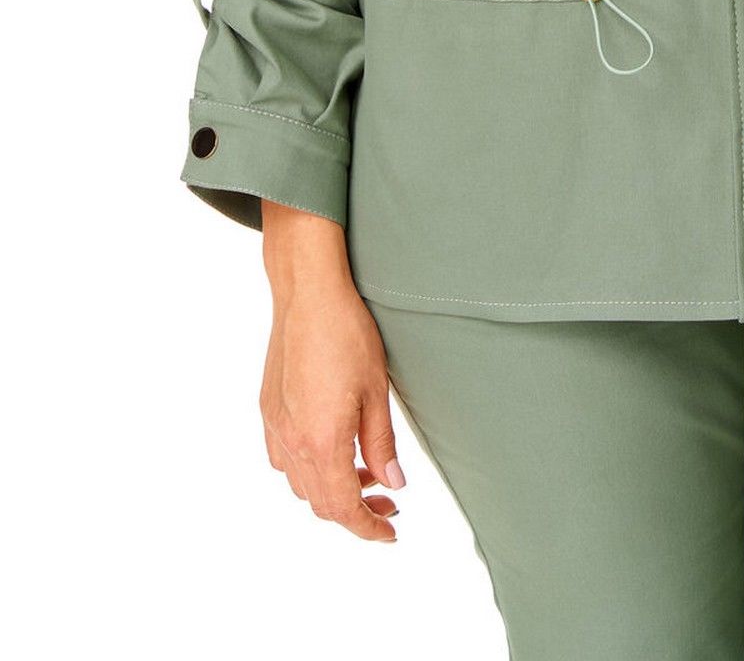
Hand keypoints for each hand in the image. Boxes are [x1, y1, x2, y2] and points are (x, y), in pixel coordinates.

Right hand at [260, 269, 406, 540]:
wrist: (308, 295)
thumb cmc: (347, 334)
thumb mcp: (376, 392)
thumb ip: (381, 444)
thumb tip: (392, 484)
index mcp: (322, 441)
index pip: (344, 506)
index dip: (368, 527)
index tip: (389, 532)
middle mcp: (292, 441)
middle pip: (320, 502)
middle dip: (355, 511)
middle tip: (388, 503)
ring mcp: (275, 426)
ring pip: (300, 484)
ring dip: (331, 490)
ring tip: (365, 473)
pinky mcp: (268, 410)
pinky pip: (284, 459)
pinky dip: (308, 470)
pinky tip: (331, 451)